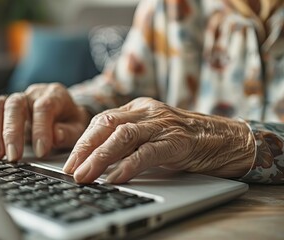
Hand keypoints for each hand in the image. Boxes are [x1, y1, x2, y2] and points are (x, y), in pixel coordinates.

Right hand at [0, 83, 90, 160]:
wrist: (66, 112)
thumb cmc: (71, 122)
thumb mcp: (78, 128)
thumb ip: (68, 132)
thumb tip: (55, 136)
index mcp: (55, 95)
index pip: (44, 107)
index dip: (41, 129)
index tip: (41, 152)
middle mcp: (33, 93)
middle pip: (16, 105)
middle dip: (12, 132)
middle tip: (13, 157)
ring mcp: (18, 97)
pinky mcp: (5, 106)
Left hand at [63, 97, 254, 183]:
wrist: (223, 138)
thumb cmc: (183, 139)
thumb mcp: (150, 133)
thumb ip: (128, 141)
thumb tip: (98, 162)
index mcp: (138, 108)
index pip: (102, 120)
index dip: (83, 140)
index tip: (70, 161)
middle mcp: (147, 112)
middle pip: (107, 124)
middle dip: (85, 148)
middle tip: (72, 169)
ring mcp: (162, 125)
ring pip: (123, 136)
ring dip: (100, 157)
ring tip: (85, 175)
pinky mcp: (177, 141)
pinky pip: (148, 152)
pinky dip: (129, 165)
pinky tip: (115, 178)